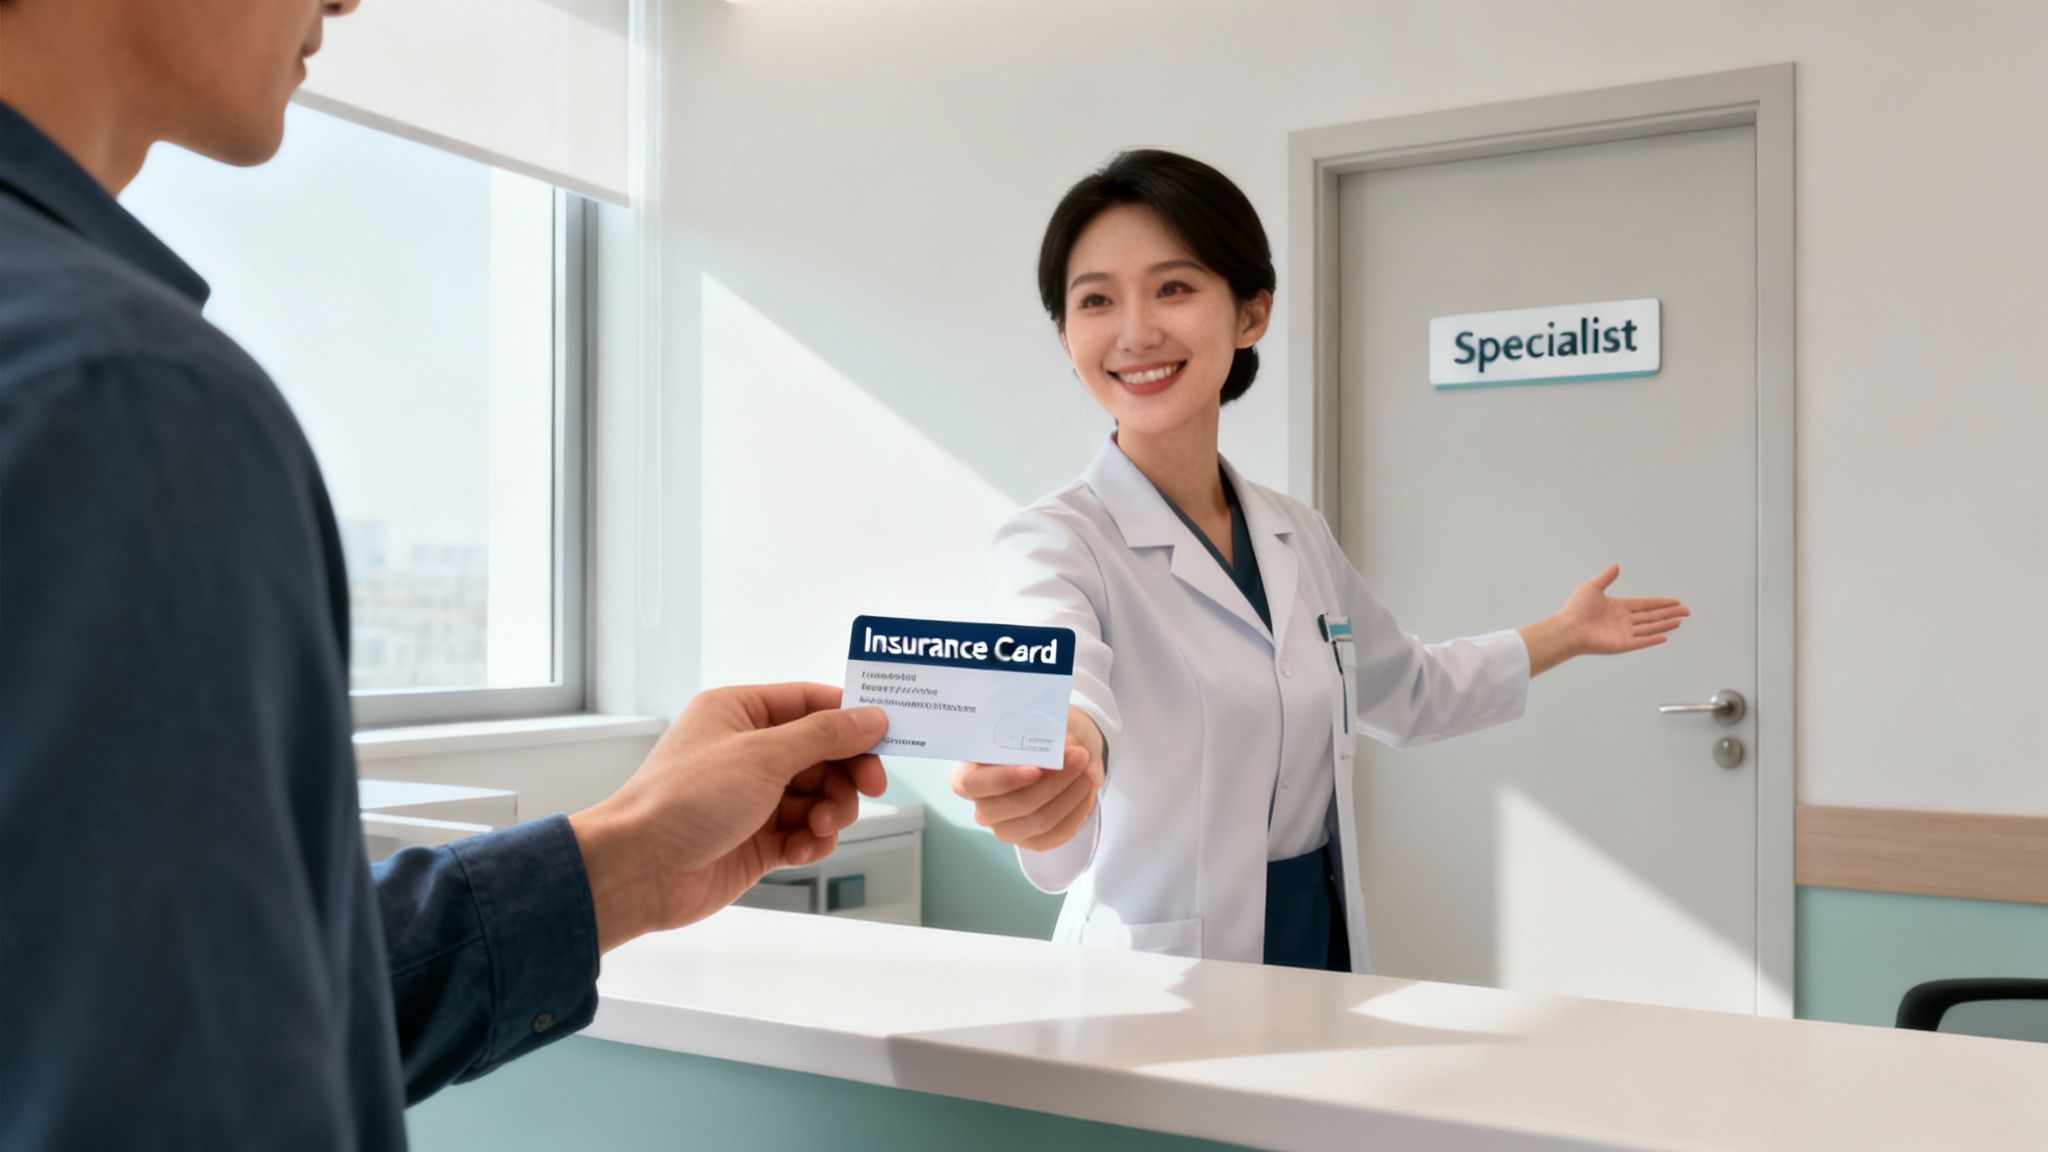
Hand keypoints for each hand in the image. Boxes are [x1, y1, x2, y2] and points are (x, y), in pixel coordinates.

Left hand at [569, 683, 888, 951]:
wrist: (640, 870)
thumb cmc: (681, 800)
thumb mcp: (763, 755)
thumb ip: (824, 735)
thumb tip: (870, 717)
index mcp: (739, 713)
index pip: (811, 703)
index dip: (852, 718)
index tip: (887, 735)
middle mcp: (747, 751)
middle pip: (823, 753)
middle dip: (846, 773)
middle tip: (868, 788)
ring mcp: (753, 797)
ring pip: (819, 796)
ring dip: (830, 812)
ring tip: (817, 827)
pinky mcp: (756, 839)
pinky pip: (804, 832)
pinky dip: (812, 841)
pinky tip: (800, 849)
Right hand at [950, 706, 1103, 851]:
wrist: (1058, 751)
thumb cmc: (1035, 735)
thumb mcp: (1031, 725)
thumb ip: (1035, 735)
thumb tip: (1056, 747)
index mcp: (969, 775)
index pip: (972, 784)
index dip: (1003, 779)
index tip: (1035, 769)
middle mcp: (983, 806)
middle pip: (1013, 806)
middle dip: (1051, 784)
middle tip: (1079, 757)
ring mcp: (1005, 827)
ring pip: (1039, 821)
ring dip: (1069, 796)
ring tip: (1087, 772)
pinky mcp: (1030, 839)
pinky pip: (1055, 834)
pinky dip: (1076, 812)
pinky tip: (1086, 791)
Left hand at [1521, 564, 1689, 674]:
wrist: (1568, 628)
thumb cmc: (1576, 608)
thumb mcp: (1592, 586)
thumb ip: (1607, 577)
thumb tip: (1616, 565)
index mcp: (1618, 607)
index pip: (1645, 605)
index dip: (1661, 603)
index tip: (1675, 601)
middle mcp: (1623, 620)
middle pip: (1652, 616)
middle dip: (1669, 613)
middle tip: (1686, 611)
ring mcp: (1624, 633)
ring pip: (1650, 628)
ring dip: (1665, 624)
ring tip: (1680, 620)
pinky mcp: (1622, 644)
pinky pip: (1641, 641)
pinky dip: (1653, 638)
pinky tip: (1665, 635)